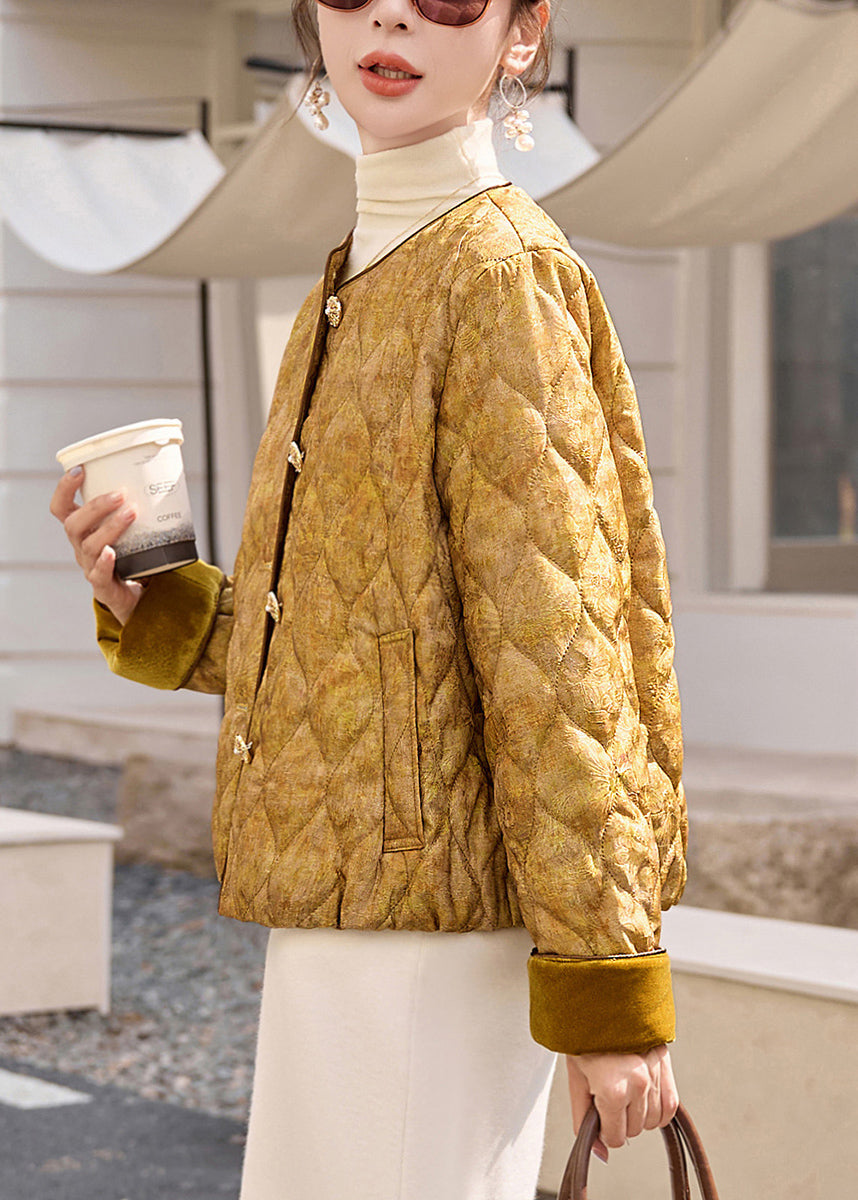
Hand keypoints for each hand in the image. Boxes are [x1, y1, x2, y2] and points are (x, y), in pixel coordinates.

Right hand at [50, 466, 144, 625]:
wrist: (135, 594)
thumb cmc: (130, 556)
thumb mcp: (127, 529)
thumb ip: (135, 508)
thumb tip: (164, 478)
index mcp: (83, 530)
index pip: (62, 508)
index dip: (64, 489)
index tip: (79, 470)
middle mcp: (81, 547)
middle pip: (73, 525)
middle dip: (95, 507)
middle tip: (120, 494)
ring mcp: (90, 567)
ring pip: (89, 546)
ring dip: (110, 527)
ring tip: (131, 514)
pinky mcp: (103, 586)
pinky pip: (99, 574)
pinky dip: (105, 562)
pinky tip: (112, 552)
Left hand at [565, 1045, 678, 1162]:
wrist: (602, 1004)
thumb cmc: (585, 1041)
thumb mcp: (575, 1081)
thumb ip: (584, 1121)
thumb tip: (601, 1154)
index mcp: (612, 1090)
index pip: (615, 1137)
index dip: (603, 1129)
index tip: (597, 1111)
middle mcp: (638, 1085)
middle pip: (633, 1130)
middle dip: (618, 1120)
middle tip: (607, 1094)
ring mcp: (655, 1075)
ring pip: (652, 1122)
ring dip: (637, 1114)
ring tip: (623, 1089)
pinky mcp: (666, 1067)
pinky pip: (669, 1107)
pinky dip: (657, 1109)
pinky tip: (642, 1097)